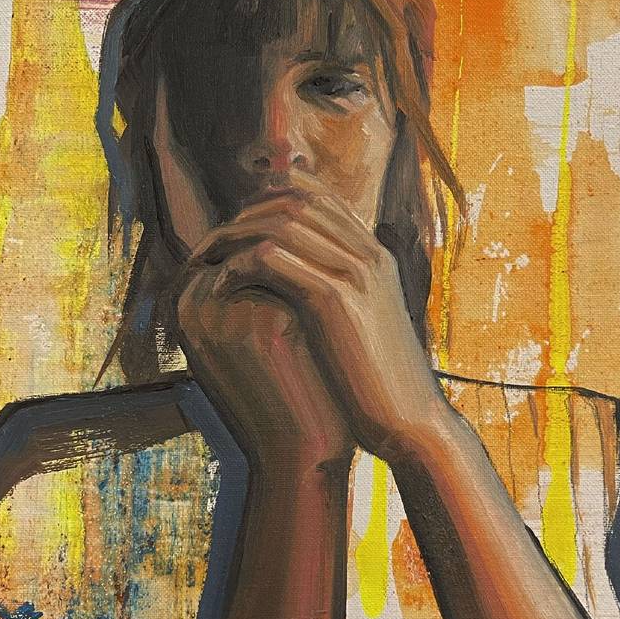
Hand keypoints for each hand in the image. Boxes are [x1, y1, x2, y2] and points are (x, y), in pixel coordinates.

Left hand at [188, 172, 450, 460]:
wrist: (411, 422)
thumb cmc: (381, 386)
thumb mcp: (364, 329)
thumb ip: (340, 298)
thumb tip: (303, 291)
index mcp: (375, 257)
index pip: (318, 196)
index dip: (270, 201)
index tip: (236, 228)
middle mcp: (369, 254)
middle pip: (296, 199)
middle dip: (248, 215)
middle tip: (213, 243)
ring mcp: (356, 273)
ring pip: (281, 223)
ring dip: (237, 238)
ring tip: (207, 262)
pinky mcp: (336, 300)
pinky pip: (273, 259)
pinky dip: (240, 266)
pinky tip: (220, 286)